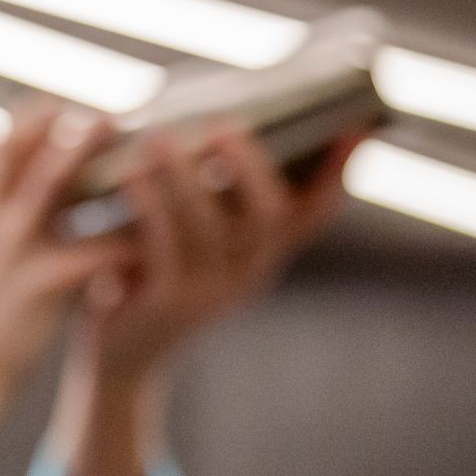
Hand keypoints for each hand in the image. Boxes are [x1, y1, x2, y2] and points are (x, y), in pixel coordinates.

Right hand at [0, 102, 124, 468]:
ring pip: (54, 178)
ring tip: (121, 130)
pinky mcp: (41, 284)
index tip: (28, 124)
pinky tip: (147, 229)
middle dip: (49, 121)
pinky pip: (94, 247)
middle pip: (12, 146)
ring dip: (89, 149)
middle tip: (82, 113)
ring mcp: (8, 250)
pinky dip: (122, 236)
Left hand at [54, 123, 358, 475]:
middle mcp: (249, 274)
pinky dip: (151, 206)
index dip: (338, 170)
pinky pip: (165, 248)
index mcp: (265, 253)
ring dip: (186, 177)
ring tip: (157, 138)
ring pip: (213, 228)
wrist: (121, 357)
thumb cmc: (153, 276)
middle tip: (221, 123)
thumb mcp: (191, 236)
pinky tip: (132, 176)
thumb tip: (209, 118)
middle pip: (273, 215)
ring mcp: (211, 293)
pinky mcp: (167, 304)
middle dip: (250, 165)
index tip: (355, 123)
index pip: (317, 211)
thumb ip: (211, 194)